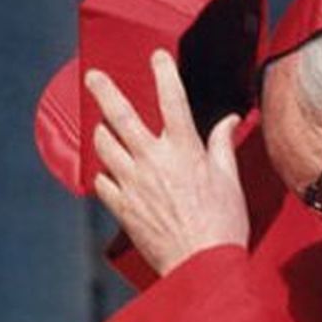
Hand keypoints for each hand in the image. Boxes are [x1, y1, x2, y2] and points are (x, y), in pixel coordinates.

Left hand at [85, 49, 247, 275]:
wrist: (201, 265)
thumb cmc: (222, 225)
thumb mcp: (229, 180)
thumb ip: (222, 145)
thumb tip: (228, 120)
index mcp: (184, 149)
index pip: (172, 98)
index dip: (163, 71)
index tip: (157, 56)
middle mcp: (153, 160)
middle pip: (120, 115)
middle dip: (104, 90)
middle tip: (92, 76)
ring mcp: (133, 183)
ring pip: (104, 146)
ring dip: (103, 134)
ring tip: (104, 130)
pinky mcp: (121, 207)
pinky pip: (102, 182)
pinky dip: (105, 174)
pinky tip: (112, 174)